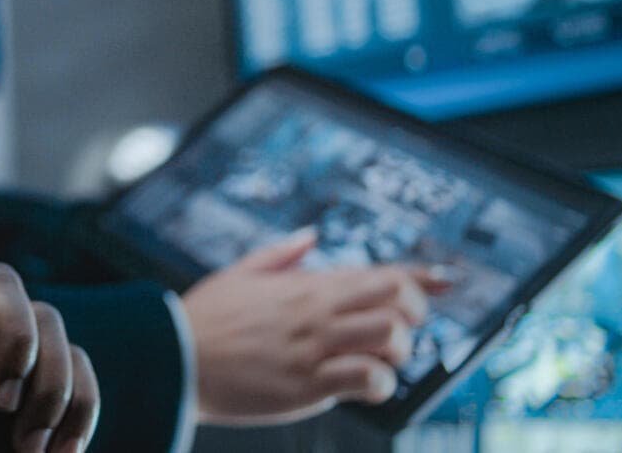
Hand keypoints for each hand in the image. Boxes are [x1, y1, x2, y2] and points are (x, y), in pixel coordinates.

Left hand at [0, 140, 100, 452]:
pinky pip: (87, 372)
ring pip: (52, 325)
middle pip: (3, 282)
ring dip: (48, 389)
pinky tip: (58, 450)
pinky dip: (80, 413)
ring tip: (25, 446)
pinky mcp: (60, 383)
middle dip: (12, 336)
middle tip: (1, 399)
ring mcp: (18, 350)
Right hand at [181, 227, 452, 424]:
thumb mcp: (238, 272)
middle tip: (398, 330)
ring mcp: (314, 346)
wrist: (174, 356)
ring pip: (391, 337)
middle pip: (399, 300)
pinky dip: (378, 385)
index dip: (423, 276)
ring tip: (377, 361)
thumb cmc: (202, 319)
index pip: (380, 272)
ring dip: (397, 352)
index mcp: (305, 284)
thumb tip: (310, 235)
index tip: (447, 281)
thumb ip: (280, 253)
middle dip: (413, 316)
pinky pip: (367, 379)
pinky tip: (362, 387)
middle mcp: (317, 311)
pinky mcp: (307, 383)